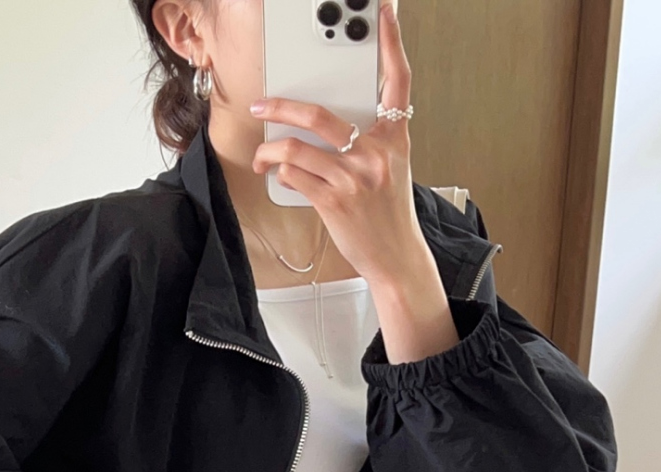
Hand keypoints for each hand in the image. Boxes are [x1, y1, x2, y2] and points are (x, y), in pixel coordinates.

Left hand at [250, 2, 422, 287]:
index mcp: (394, 139)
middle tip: (262, 105)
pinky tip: (280, 177)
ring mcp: (353, 178)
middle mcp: (375, 154)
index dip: (392, 44)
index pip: (398, 82)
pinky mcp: (334, 202)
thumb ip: (371, 142)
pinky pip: (294, 177)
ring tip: (263, 156)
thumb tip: (332, 126)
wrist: (396, 257)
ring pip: (296, 149)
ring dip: (270, 152)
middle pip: (320, 115)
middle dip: (282, 108)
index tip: (384, 13)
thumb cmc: (389, 214)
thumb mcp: (392, 169)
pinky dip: (281, 175)